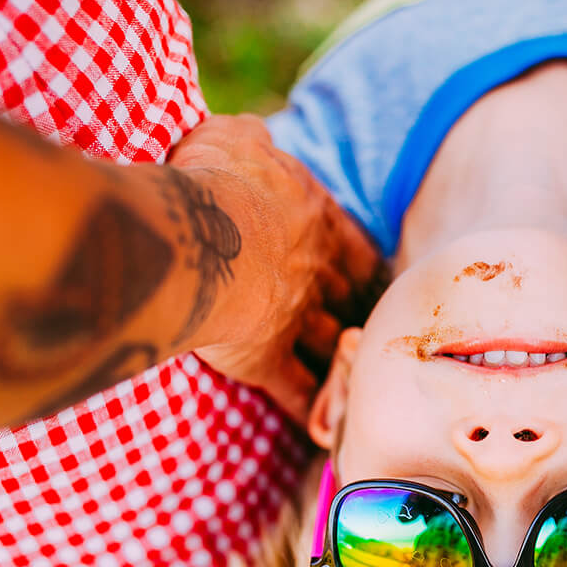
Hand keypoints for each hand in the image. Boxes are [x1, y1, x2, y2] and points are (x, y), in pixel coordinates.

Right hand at [165, 114, 382, 421]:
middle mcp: (318, 273)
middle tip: (366, 335)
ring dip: (345, 366)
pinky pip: (299, 392)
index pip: (356, 252)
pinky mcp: (266, 359)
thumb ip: (252, 141)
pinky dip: (314, 411)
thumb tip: (257, 136)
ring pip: (335, 350)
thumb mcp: (233, 138)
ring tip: (354, 384)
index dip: (362, 269)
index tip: (370, 284)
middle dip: (358, 318)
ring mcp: (297, 320)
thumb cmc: (215, 180)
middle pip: (352, 303)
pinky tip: (325, 429)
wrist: (196, 235)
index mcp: (317, 222)